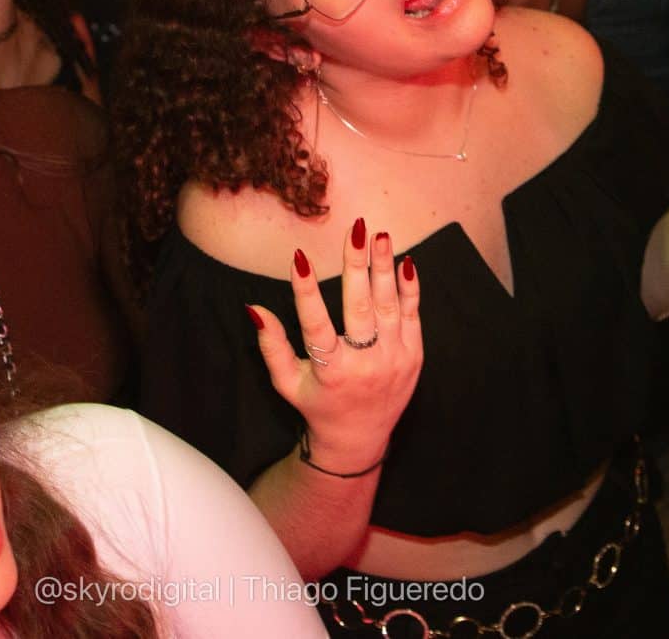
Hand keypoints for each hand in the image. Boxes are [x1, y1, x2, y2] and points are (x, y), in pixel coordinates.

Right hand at [247, 221, 421, 471]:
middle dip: (356, 265)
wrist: (361, 438)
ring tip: (379, 235)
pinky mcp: (413, 356)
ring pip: (388, 305)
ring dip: (384, 267)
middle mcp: (365, 364)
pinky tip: (405, 262)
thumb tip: (255, 308)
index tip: (300, 257)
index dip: (306, 291)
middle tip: (354, 230)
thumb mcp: (288, 383)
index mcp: (331, 371)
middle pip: (360, 307)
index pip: (315, 324)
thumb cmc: (318, 405)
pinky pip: (413, 315)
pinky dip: (409, 288)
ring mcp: (394, 359)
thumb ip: (272, 347)